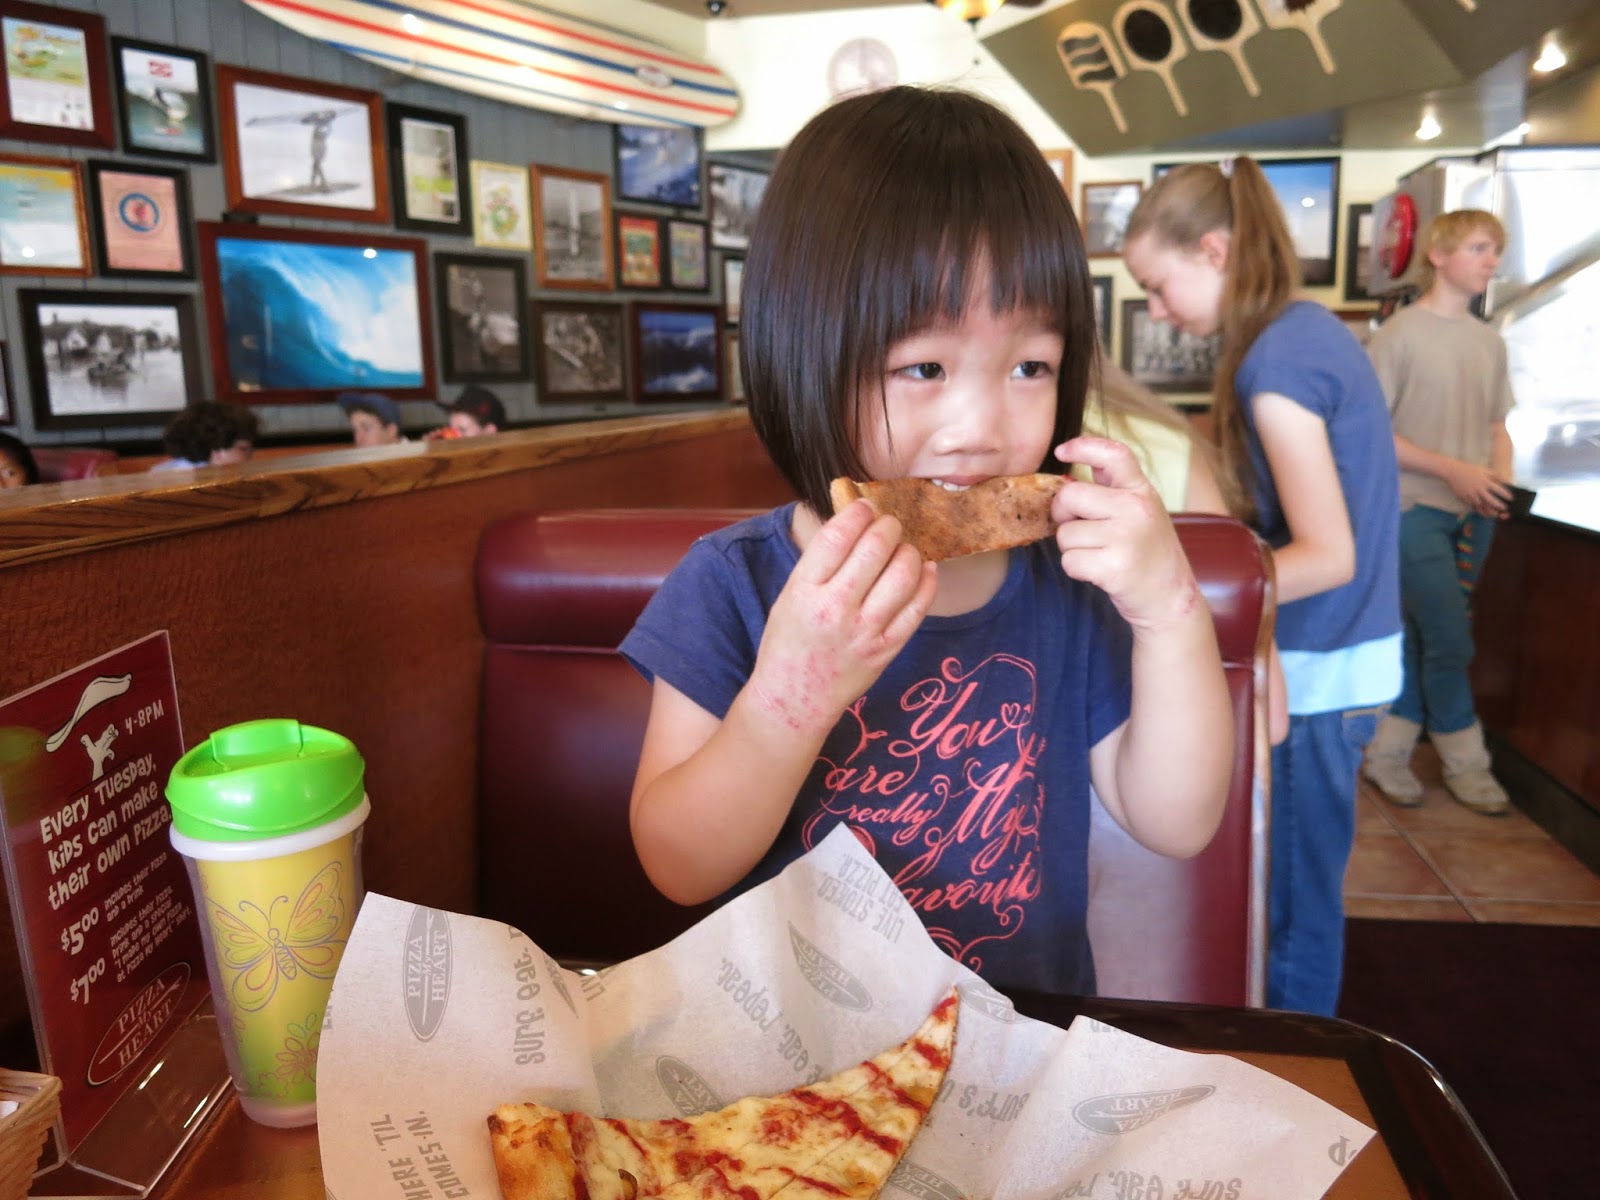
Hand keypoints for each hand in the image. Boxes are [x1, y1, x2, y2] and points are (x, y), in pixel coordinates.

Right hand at [746, 501, 936, 736]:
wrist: (794, 700)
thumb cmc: (788, 643)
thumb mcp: (789, 596)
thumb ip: (820, 563)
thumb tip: (855, 522)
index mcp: (804, 591)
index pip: (838, 536)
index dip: (857, 512)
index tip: (865, 506)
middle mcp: (835, 609)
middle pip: (875, 548)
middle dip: (888, 525)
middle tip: (889, 524)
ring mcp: (865, 632)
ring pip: (903, 573)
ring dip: (909, 550)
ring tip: (902, 549)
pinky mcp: (887, 649)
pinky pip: (918, 607)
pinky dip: (926, 581)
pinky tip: (923, 570)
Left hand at [1052, 436, 1201, 632]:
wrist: (1171, 598)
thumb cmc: (1148, 552)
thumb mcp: (1141, 510)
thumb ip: (1113, 487)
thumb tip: (1082, 463)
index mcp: (1142, 490)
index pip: (1114, 454)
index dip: (1083, 446)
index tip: (1062, 451)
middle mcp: (1136, 509)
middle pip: (1070, 496)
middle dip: (1064, 515)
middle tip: (1081, 528)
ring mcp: (1126, 538)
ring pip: (1065, 533)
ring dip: (1072, 548)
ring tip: (1099, 554)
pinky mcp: (1115, 568)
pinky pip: (1069, 561)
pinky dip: (1076, 569)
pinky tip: (1099, 571)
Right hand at [1445, 460, 1512, 517]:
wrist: (1452, 472)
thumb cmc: (1469, 469)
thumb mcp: (1483, 470)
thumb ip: (1495, 475)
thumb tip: (1505, 480)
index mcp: (1485, 481)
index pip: (1498, 490)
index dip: (1506, 495)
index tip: (1511, 499)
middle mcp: (1479, 489)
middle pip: (1491, 500)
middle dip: (1499, 505)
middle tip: (1505, 508)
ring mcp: (1471, 495)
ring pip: (1482, 506)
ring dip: (1490, 511)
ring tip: (1495, 514)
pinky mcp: (1465, 498)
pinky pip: (1473, 506)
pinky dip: (1479, 510)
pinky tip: (1483, 512)